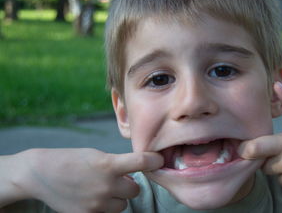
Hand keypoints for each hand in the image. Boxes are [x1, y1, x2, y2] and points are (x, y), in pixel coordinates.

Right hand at [18, 148, 162, 212]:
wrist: (40, 173)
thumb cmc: (71, 159)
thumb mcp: (96, 155)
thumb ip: (117, 165)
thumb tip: (132, 178)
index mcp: (109, 164)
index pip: (141, 162)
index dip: (154, 160)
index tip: (159, 160)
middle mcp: (106, 185)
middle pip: (135, 190)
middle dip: (129, 185)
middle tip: (118, 179)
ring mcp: (97, 203)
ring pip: (123, 205)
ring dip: (117, 198)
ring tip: (101, 189)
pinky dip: (104, 207)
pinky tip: (91, 197)